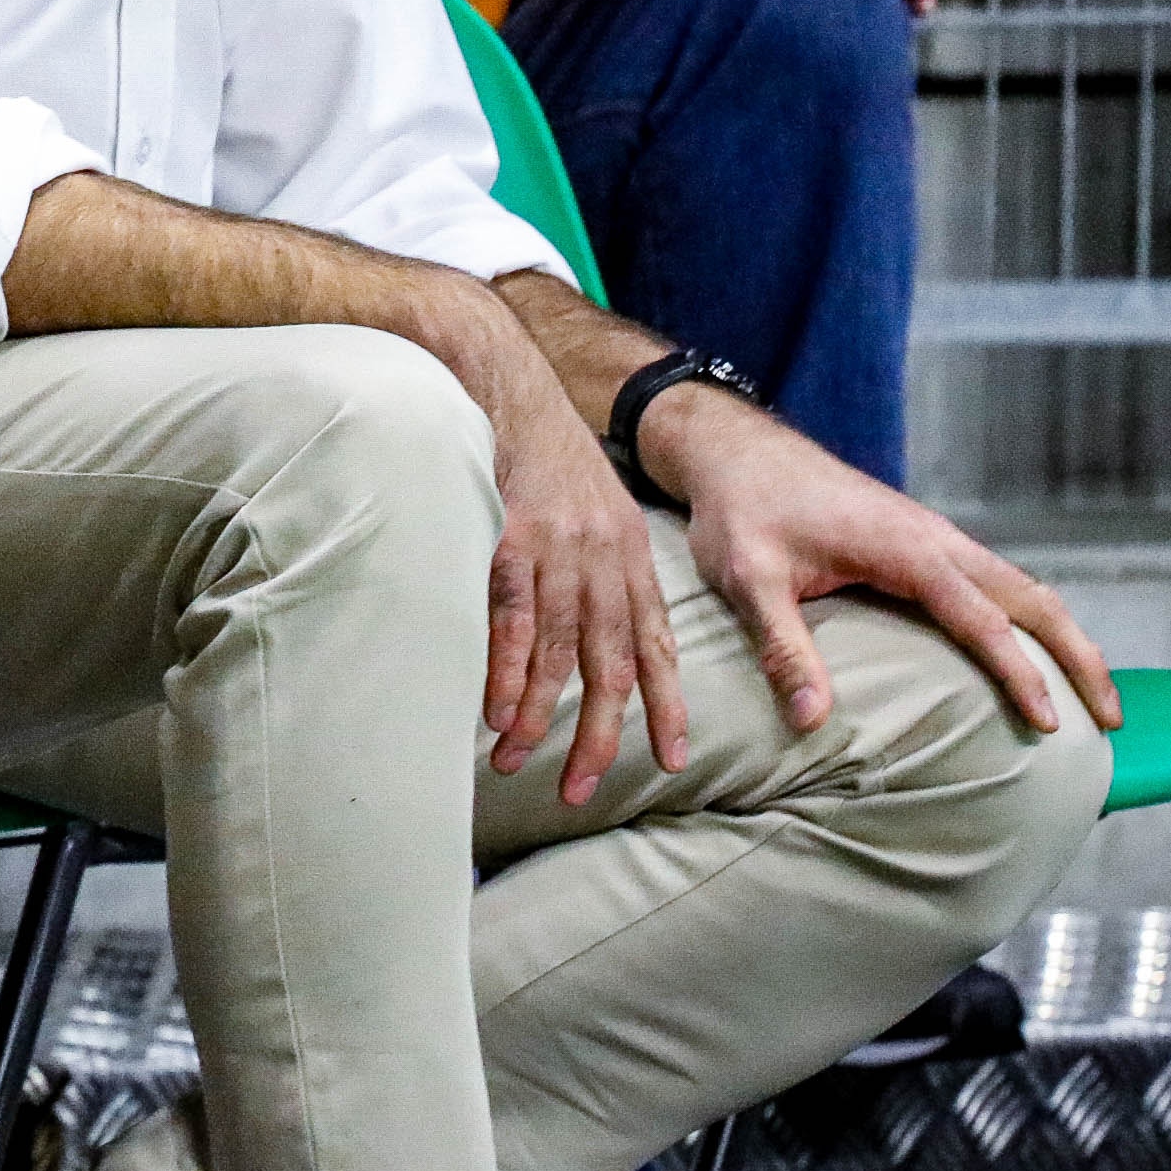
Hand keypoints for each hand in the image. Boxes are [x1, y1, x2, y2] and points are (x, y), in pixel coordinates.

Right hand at [456, 303, 684, 802]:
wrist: (506, 382)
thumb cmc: (540, 448)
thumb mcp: (588, 506)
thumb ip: (595, 561)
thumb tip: (586, 618)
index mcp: (629, 557)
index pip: (657, 644)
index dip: (666, 704)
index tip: (674, 757)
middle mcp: (605, 561)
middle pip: (614, 666)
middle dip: (606, 734)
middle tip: (589, 788)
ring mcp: (560, 552)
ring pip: (563, 654)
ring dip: (541, 717)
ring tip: (520, 763)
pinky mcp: (513, 539)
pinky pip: (515, 620)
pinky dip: (507, 671)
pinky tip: (495, 710)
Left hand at [660, 394, 1116, 745]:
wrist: (736, 450)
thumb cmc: (740, 511)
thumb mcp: (748, 580)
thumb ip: (782, 648)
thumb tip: (812, 722)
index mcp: (906, 548)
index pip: (982, 619)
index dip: (1020, 673)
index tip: (1050, 724)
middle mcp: (937, 540)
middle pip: (1033, 598)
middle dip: (1079, 656)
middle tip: (1113, 719)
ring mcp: (937, 538)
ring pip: (1023, 588)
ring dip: (1063, 638)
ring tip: (1093, 699)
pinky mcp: (926, 543)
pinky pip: (996, 583)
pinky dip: (1030, 620)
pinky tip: (1033, 657)